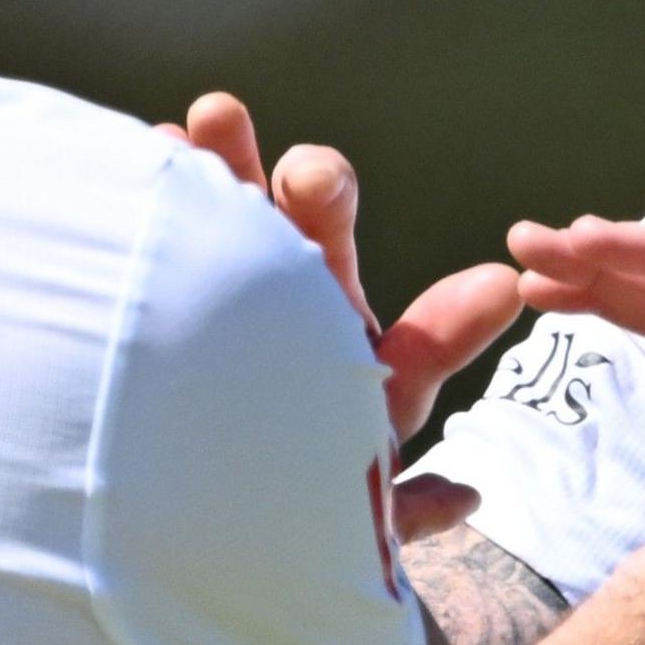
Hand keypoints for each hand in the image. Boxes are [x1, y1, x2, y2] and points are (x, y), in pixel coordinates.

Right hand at [169, 93, 521, 538]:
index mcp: (356, 361)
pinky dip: (158, 191)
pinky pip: (162, 234)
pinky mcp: (157, 290)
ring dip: (229, 166)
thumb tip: (469, 495)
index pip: (421, 343)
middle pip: (318, 241)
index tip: (499, 290)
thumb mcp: (346, 508)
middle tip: (314, 180)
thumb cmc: (278, 513)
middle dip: (320, 198)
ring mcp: (223, 290)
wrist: (178, 526)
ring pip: (236, 218)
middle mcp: (296, 310)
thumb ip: (403, 507)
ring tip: (212, 118)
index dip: (459, 317)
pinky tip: (146, 149)